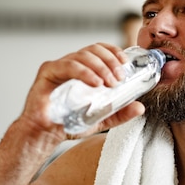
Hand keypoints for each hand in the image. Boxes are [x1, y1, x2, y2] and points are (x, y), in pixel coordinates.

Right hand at [20, 43, 145, 137]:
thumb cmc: (67, 123)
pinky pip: (68, 65)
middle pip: (94, 50)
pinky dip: (85, 72)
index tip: (125, 63)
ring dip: (101, 67)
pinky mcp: (48, 72)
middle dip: (110, 61)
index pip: (100, 50)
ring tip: (110, 82)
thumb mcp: (100, 118)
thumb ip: (119, 113)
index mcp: (83, 69)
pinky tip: (95, 83)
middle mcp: (71, 64)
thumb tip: (140, 108)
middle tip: (120, 78)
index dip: (114, 52)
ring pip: (83, 55)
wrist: (44, 134)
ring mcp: (59, 66)